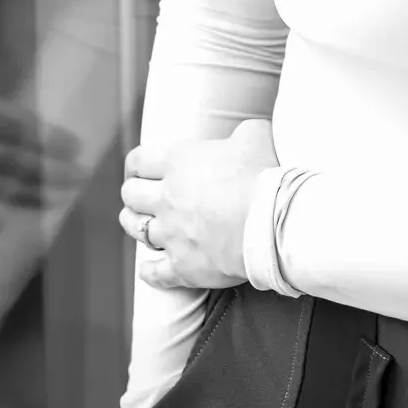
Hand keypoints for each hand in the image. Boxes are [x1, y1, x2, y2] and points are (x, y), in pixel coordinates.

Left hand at [118, 118, 280, 289]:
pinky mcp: (184, 267)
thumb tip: (241, 137)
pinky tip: (149, 269)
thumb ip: (239, 134)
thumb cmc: (266, 175)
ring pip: (136, 230)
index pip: (138, 161)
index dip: (136, 165)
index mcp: (178, 162)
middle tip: (142, 197)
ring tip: (141, 224)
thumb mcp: (255, 136)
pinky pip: (155, 273)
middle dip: (134, 194)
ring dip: (136, 225)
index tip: (139, 170)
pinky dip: (149, 271)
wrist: (276, 222)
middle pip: (130, 195)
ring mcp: (173, 234)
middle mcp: (168, 198)